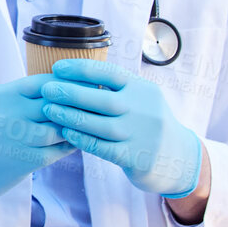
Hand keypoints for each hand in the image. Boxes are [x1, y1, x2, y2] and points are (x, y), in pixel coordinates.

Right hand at [0, 77, 74, 213]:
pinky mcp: (21, 162)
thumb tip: (50, 88)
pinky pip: (55, 151)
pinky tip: (73, 143)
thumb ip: (12, 97)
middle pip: (54, 103)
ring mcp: (13, 138)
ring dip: (74, 127)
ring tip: (83, 126)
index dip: (64, 84)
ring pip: (58, 127)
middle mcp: (5, 114)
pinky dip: (68, 145)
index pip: (41, 83)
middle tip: (93, 105)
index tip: (79, 87)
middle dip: (75, 104)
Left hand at [40, 59, 202, 197]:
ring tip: (49, 110)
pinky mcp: (135, 157)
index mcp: (144, 89)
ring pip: (100, 124)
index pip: (111, 73)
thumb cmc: (149, 123)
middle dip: (72, 93)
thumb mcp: (142, 99)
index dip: (83, 69)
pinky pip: (103, 147)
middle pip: (104, 99)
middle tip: (47, 89)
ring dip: (71, 116)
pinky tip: (65, 132)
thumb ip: (117, 88)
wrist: (180, 159)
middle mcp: (144, 110)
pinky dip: (82, 138)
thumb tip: (77, 73)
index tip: (58, 67)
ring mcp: (141, 134)